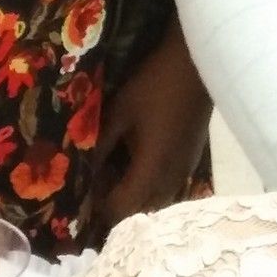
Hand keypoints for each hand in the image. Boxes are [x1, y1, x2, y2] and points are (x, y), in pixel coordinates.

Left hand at [94, 19, 211, 232]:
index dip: (97, 210)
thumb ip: (100, 145)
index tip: (81, 198)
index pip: (120, 210)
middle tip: (95, 185)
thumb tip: (80, 169)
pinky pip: (169, 186)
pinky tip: (139, 163)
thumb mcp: (120, 113)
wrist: (196, 64)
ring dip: (136, 196)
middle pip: (139, 212)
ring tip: (115, 175)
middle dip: (116, 205)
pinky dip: (151, 185)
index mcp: (150, 172)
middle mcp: (170, 180)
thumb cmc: (154, 85)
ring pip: (157, 201)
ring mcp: (184, 171)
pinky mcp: (192, 159)